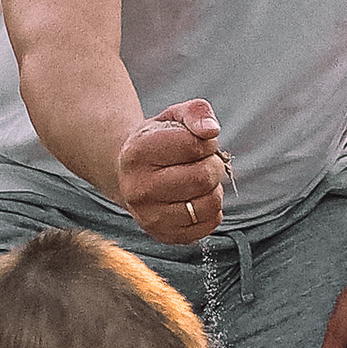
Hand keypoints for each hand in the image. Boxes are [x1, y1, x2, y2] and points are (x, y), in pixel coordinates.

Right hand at [117, 100, 229, 245]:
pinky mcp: (164, 235)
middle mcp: (138, 188)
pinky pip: (209, 225)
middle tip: (201, 162)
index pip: (194, 146)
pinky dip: (211, 210)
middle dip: (212, 165)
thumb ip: (197, 112)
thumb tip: (210, 131)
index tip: (196, 142)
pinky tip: (195, 198)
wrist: (133, 173)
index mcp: (138, 152)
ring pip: (209, 204)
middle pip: (203, 178)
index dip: (205, 142)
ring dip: (213, 189)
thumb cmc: (160, 141)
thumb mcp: (175, 116)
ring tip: (197, 180)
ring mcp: (149, 216)